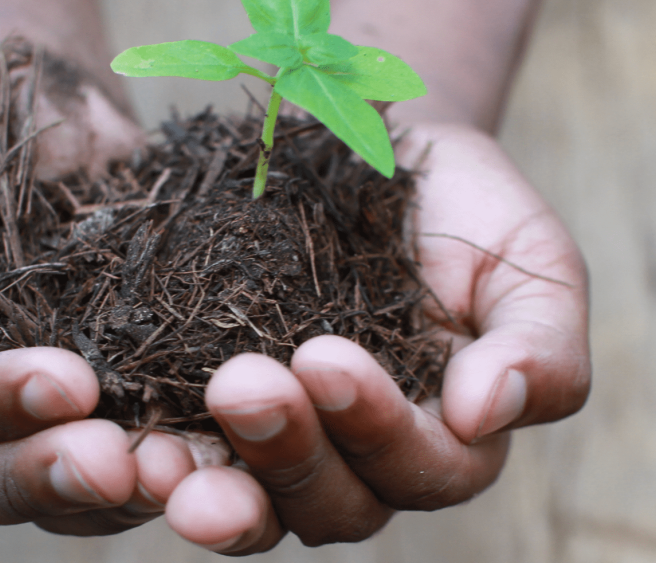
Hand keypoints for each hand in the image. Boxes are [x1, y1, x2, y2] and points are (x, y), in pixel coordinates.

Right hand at [0, 45, 225, 532]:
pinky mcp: (139, 372)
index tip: (64, 380)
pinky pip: (161, 427)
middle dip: (61, 472)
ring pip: (87, 478)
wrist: (40, 92)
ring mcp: (68, 398)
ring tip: (186, 469)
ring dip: (136, 484)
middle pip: (6, 479)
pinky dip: (193, 444)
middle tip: (122, 461)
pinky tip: (234, 440)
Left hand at [162, 123, 590, 552]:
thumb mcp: (530, 263)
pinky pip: (181, 449)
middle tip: (241, 387)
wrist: (374, 152)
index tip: (327, 358)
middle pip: (330, 503)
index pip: (423, 469)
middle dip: (286, 454)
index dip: (376, 428)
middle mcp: (357, 459)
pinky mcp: (206, 406)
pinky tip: (117, 436)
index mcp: (443, 439)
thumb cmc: (465, 210)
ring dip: (207, 486)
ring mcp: (280, 441)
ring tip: (158, 458)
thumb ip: (537, 345)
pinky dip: (152, 454)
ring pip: (250, 498)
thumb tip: (487, 411)